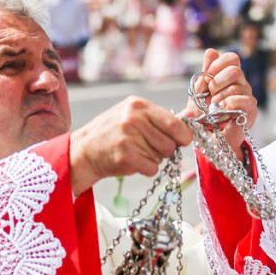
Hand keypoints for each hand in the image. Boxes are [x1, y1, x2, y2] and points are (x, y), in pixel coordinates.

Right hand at [70, 96, 193, 193]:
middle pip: (170, 144)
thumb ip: (161, 118)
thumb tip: (192, 117)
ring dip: (153, 159)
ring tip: (136, 152)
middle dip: (164, 150)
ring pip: (162, 157)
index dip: (183, 136)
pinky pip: (152, 168)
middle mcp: (133, 119)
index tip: (182, 141)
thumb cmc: (113, 133)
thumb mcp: (134, 115)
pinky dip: (146, 169)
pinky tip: (132, 161)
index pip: (175, 123)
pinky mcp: (125, 157)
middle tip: (148, 147)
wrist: (84, 150)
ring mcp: (129, 138)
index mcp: (138, 105)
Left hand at [183, 49, 258, 157]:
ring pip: (237, 86)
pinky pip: (245, 100)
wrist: (210, 139)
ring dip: (220, 97)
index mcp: (229, 77)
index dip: (217, 65)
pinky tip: (221, 111)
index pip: (231, 58)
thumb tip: (211, 51)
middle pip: (235, 69)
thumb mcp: (199, 92)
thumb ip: (206, 72)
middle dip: (217, 81)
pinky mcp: (251, 111)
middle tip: (209, 95)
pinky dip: (229, 104)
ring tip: (213, 108)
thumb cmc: (204, 116)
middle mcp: (241, 84)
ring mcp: (248, 97)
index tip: (206, 80)